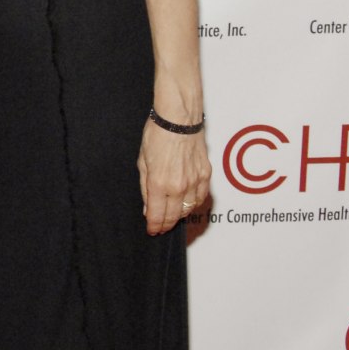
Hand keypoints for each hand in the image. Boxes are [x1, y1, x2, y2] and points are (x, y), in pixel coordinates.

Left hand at [138, 120, 211, 236]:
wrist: (179, 118)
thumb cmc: (157, 135)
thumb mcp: (143, 162)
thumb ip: (146, 188)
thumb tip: (148, 207)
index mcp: (160, 183)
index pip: (158, 215)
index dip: (154, 226)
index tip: (152, 231)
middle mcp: (179, 186)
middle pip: (174, 216)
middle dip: (166, 224)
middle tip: (160, 227)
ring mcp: (195, 181)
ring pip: (188, 209)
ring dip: (179, 215)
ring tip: (171, 216)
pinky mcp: (206, 174)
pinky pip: (200, 197)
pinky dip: (193, 204)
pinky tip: (186, 204)